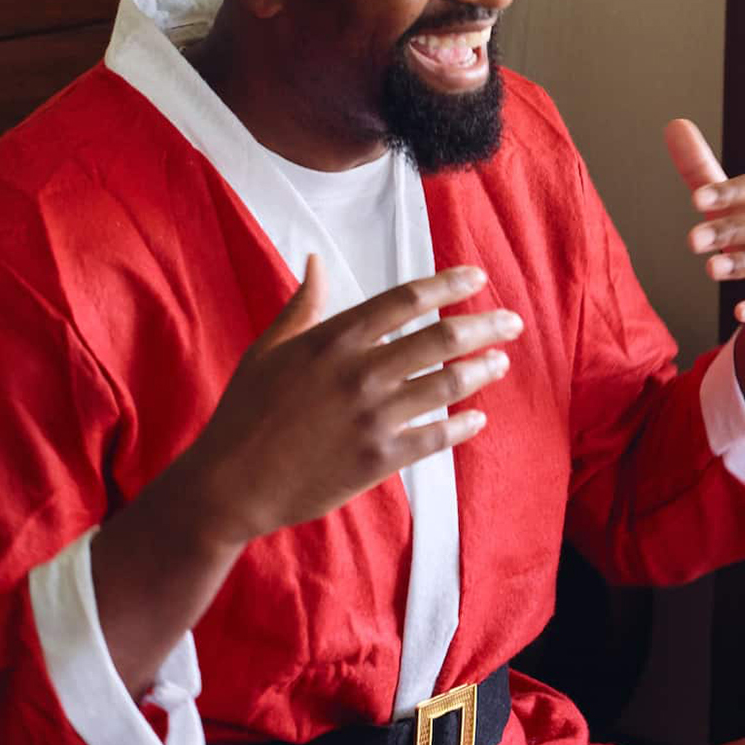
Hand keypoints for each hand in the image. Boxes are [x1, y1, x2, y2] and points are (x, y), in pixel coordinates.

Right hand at [182, 256, 522, 547]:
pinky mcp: (378, 458)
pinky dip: (462, 426)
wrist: (232, 484)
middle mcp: (359, 372)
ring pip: (447, 385)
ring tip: (501, 362)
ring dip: (482, 370)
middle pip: (441, 338)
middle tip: (512, 322)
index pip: (406, 300)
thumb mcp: (269, 349)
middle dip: (486, 326)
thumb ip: (303, 306)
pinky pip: (436, 437)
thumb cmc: (245, 412)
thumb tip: (316, 261)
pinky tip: (477, 419)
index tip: (478, 279)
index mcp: (333, 339)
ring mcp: (372, 417)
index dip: (448, 285)